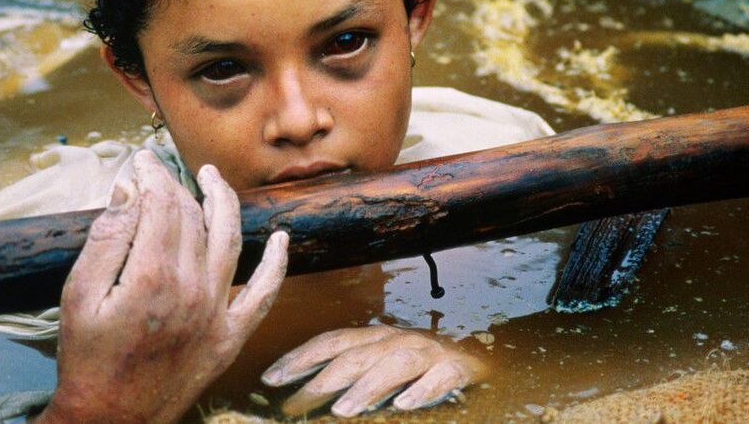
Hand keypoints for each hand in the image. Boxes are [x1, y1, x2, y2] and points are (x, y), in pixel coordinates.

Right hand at [35, 150, 289, 423]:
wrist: (111, 420)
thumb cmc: (88, 359)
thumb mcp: (78, 295)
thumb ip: (107, 239)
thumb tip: (130, 190)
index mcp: (152, 276)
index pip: (161, 203)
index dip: (151, 174)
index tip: (140, 161)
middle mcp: (192, 288)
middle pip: (192, 217)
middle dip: (176, 185)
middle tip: (160, 171)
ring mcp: (217, 313)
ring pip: (230, 240)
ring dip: (224, 202)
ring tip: (213, 178)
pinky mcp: (231, 336)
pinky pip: (264, 293)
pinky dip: (277, 264)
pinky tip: (281, 238)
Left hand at [261, 326, 484, 417]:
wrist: (478, 355)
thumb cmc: (417, 366)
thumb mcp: (380, 365)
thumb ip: (349, 374)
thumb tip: (301, 396)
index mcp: (375, 337)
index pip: (331, 342)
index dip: (300, 358)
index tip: (270, 378)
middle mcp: (397, 340)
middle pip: (355, 357)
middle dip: (321, 381)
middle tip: (294, 406)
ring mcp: (427, 353)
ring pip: (393, 366)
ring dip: (366, 388)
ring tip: (342, 411)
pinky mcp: (457, 369)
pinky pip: (440, 378)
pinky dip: (422, 391)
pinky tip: (405, 406)